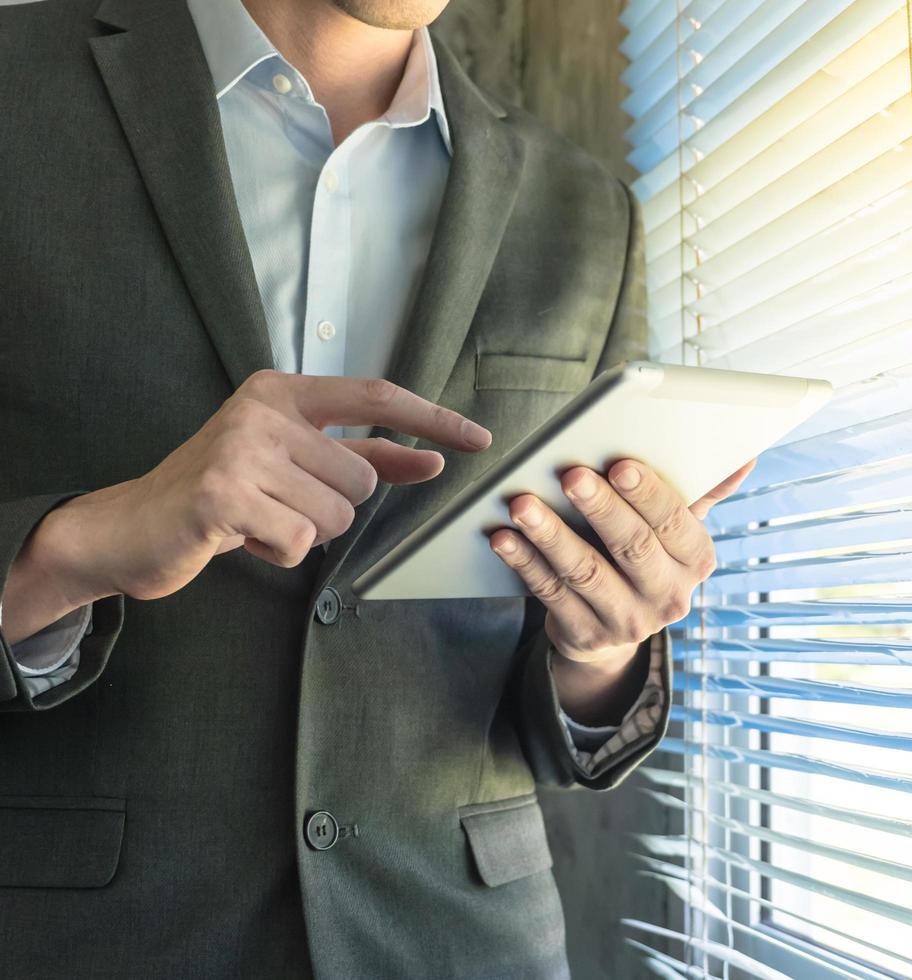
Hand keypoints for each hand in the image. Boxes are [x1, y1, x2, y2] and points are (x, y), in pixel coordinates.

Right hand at [2, 371, 491, 642]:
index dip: (433, 419)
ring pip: (336, 515)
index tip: (479, 438)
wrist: (130, 528)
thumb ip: (363, 456)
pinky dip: (279, 553)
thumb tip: (431, 459)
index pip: (377, 396)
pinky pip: (301, 543)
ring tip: (257, 519)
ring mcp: (239, 451)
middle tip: (278, 505)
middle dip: (333, 509)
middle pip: (361, 479)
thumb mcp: (294, 464)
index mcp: (282, 393)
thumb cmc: (223, 493)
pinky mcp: (223, 495)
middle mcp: (262, 411)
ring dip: (305, 533)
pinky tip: (240, 537)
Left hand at [485, 458, 754, 720]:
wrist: (616, 628)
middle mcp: (669, 595)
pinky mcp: (586, 636)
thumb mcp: (678, 528)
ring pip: (585, 573)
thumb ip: (703, 491)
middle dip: (600, 509)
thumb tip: (745, 457)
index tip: (620, 463)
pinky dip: (525, 563)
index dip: (649, 495)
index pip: (675, 524)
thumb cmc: (646, 556)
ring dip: (551, 536)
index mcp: (696, 560)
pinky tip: (503, 538)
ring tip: (522, 504)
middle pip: (632, 547)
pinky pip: (550, 594)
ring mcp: (628, 622)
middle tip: (570, 474)